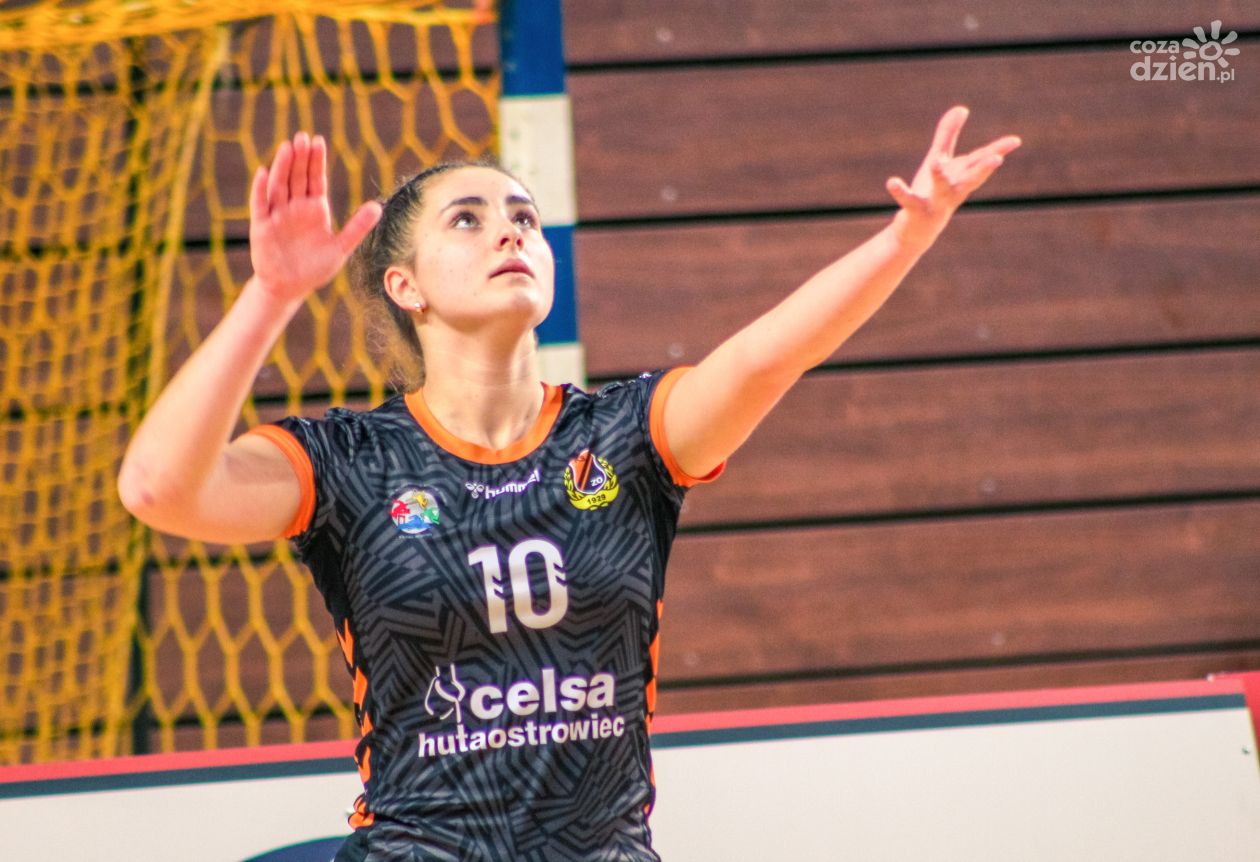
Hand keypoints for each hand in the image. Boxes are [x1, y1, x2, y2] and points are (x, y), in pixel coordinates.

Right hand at [248, 132, 381, 301]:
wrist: (290, 288)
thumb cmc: (314, 268)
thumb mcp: (340, 248)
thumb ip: (357, 227)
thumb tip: (378, 206)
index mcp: (315, 209)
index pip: (315, 179)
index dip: (316, 161)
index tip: (318, 141)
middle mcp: (295, 207)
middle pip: (297, 177)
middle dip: (300, 158)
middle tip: (303, 137)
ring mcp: (277, 215)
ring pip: (279, 185)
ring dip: (282, 167)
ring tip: (288, 147)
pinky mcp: (262, 226)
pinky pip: (260, 204)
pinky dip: (260, 189)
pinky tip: (263, 172)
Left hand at [886, 106, 1020, 250]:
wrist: (918, 230)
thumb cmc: (933, 191)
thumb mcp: (940, 160)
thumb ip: (948, 135)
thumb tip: (962, 108)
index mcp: (961, 176)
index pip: (981, 161)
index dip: (998, 150)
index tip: (1016, 141)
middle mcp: (953, 190)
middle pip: (971, 178)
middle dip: (983, 169)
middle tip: (998, 159)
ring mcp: (936, 201)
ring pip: (941, 189)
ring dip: (939, 176)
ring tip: (934, 162)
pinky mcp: (916, 210)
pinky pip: (907, 200)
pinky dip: (900, 191)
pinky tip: (892, 181)